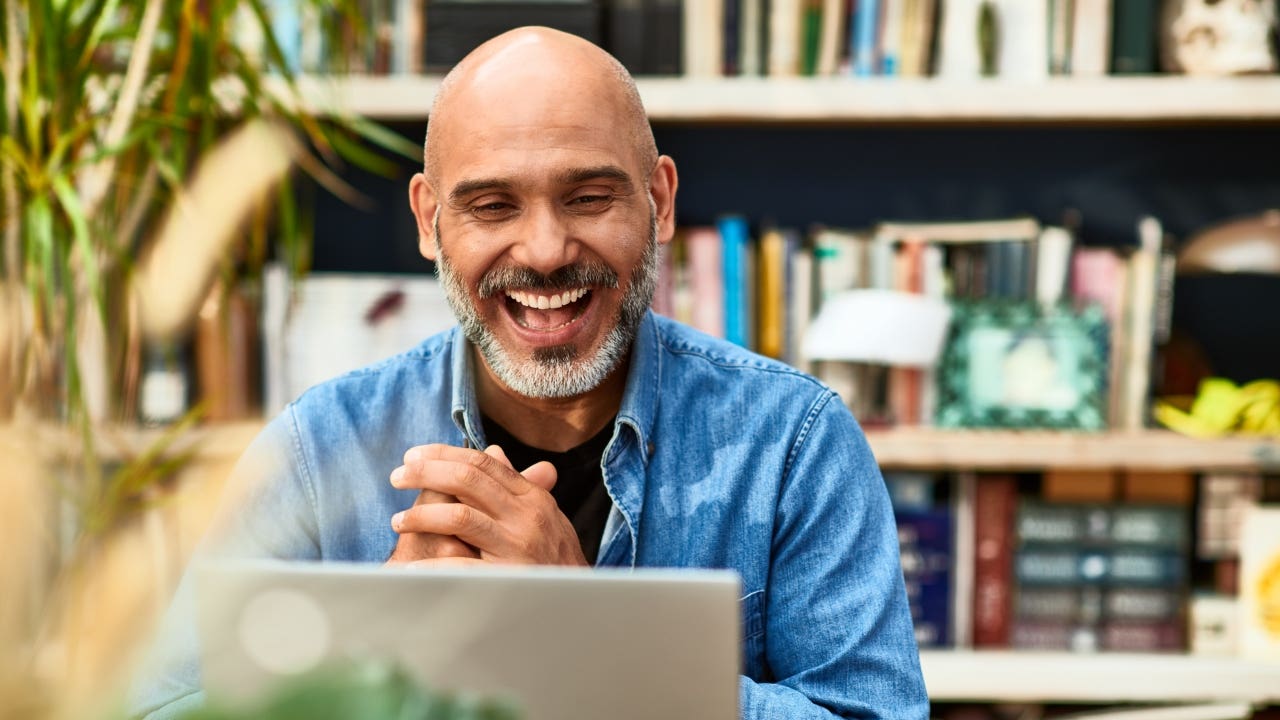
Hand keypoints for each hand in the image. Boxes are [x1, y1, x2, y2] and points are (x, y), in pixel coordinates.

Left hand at [388, 443, 586, 567]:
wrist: (581, 603)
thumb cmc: (557, 558)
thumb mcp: (544, 515)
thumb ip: (516, 484)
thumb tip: (492, 451)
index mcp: (532, 497)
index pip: (483, 463)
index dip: (444, 455)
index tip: (413, 456)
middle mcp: (526, 516)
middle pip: (468, 480)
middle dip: (426, 474)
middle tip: (397, 477)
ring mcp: (518, 547)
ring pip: (460, 517)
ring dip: (421, 516)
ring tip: (398, 522)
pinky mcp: (509, 578)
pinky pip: (462, 568)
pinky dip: (432, 568)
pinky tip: (410, 569)